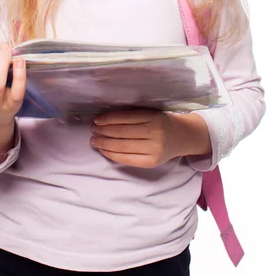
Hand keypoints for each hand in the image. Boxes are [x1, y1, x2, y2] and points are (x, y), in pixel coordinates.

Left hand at [90, 108, 209, 167]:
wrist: (182, 136)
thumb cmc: (161, 122)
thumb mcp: (150, 113)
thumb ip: (132, 115)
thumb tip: (104, 119)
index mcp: (153, 117)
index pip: (126, 118)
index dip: (109, 119)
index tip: (96, 119)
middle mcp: (155, 133)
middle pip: (123, 133)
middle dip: (104, 131)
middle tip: (92, 130)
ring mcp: (154, 149)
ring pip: (123, 146)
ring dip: (105, 143)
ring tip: (94, 141)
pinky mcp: (152, 162)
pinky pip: (128, 159)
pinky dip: (113, 155)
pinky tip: (104, 150)